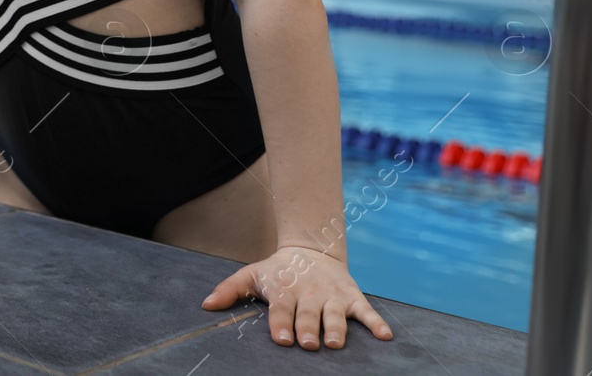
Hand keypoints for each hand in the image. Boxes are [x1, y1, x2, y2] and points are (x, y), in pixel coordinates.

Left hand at [201, 245, 391, 349]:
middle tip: (308, 343)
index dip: (281, 323)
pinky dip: (377, 322)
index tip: (283, 339)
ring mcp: (333, 296)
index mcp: (285, 290)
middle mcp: (309, 293)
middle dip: (308, 328)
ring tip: (335, 343)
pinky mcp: (352, 296)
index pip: (281, 309)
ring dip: (336, 328)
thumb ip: (229, 289)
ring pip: (336, 314)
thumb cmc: (278, 270)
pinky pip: (367, 311)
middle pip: (308, 314)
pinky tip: (386, 336)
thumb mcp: (252, 274)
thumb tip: (205, 305)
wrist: (312, 248)